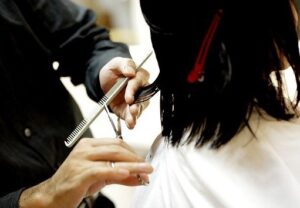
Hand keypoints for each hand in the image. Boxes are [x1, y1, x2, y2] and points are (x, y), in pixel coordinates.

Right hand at [19, 138, 152, 207]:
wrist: (52, 196)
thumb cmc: (74, 183)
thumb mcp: (100, 177)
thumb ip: (120, 174)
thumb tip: (139, 176)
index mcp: (89, 145)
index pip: (116, 143)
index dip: (132, 152)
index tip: (143, 161)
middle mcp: (85, 149)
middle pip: (116, 148)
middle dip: (135, 158)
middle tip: (147, 167)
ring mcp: (81, 160)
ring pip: (112, 158)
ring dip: (132, 165)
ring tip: (144, 171)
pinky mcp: (80, 173)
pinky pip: (102, 170)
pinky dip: (116, 171)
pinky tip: (126, 173)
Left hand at [99, 57, 149, 128]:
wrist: (104, 81)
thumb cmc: (114, 70)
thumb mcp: (116, 63)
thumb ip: (125, 65)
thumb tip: (131, 72)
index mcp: (140, 76)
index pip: (140, 82)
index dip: (134, 90)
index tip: (129, 97)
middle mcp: (141, 90)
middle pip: (143, 98)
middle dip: (138, 105)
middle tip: (133, 110)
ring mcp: (136, 102)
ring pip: (139, 109)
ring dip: (135, 115)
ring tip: (131, 120)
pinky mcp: (129, 110)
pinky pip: (132, 117)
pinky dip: (131, 122)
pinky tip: (130, 125)